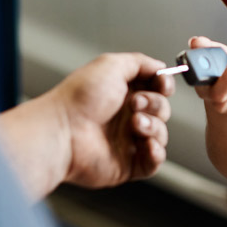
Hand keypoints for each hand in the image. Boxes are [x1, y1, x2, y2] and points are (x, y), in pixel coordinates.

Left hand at [49, 52, 174, 188]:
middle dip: (155, 104)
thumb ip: (140, 62)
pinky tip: (147, 144)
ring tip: (135, 124)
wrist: (63, 131)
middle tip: (135, 104)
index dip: (164, 85)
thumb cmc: (80, 98)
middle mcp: (126, 114)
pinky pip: (153, 162)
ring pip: (160, 133)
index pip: (156, 87)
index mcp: (123, 91)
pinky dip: (156, 153)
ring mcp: (127, 139)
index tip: (162, 85)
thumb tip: (160, 67)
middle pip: (162, 109)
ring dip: (154, 126)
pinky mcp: (127, 163)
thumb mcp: (111, 64)